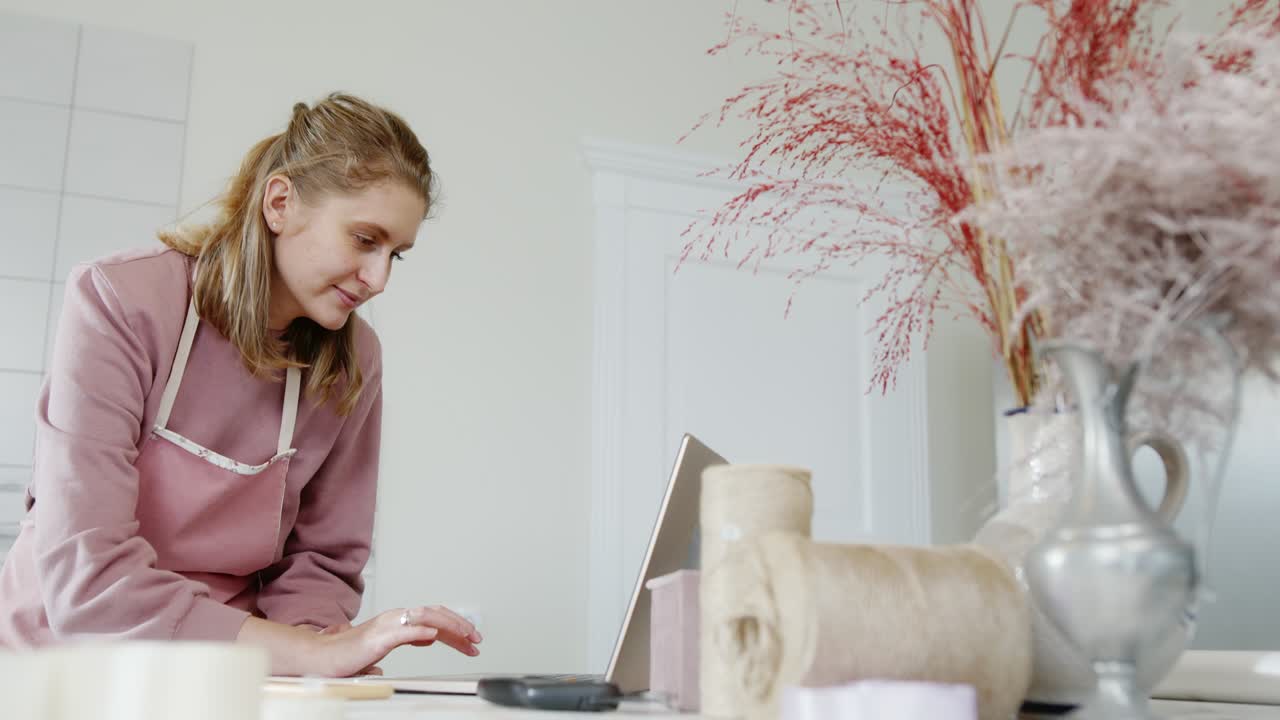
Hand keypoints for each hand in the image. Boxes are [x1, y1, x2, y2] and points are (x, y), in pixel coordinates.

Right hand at [314, 605, 482, 677]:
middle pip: (436, 614)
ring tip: (467, 635)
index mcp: (398, 620)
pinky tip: (437, 635)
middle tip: (478, 638)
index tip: (472, 640)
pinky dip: (424, 630)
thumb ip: (408, 639)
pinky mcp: (379, 637)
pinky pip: (407, 630)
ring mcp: (388, 625)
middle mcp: (396, 617)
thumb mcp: (386, 646)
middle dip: (460, 625)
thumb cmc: (349, 655)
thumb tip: (428, 637)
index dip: (456, 628)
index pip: (434, 619)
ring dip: (450, 626)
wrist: (322, 658)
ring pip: (427, 617)